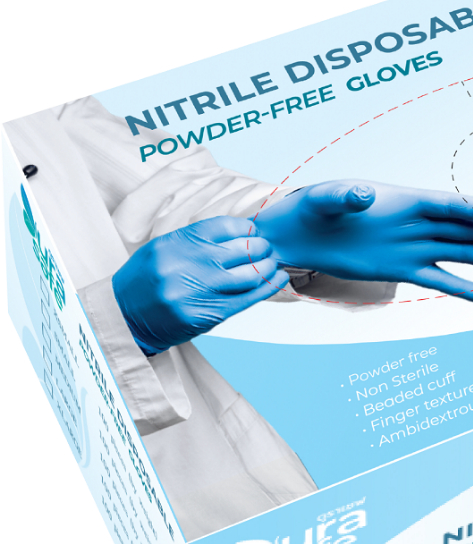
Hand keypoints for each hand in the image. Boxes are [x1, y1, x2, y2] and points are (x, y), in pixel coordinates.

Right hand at [112, 217, 286, 354]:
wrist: (123, 317)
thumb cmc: (146, 281)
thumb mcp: (163, 250)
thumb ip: (196, 240)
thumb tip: (240, 234)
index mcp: (176, 243)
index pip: (224, 226)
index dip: (246, 228)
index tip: (254, 232)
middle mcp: (188, 264)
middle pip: (243, 249)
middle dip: (262, 247)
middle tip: (268, 248)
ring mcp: (198, 291)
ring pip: (250, 274)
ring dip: (268, 267)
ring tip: (273, 265)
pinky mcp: (207, 314)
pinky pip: (247, 298)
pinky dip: (268, 287)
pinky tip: (277, 279)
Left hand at [252, 181, 472, 302]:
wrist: (296, 235)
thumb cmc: (310, 208)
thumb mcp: (324, 198)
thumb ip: (345, 196)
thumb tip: (363, 195)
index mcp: (404, 199)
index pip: (451, 205)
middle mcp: (416, 222)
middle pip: (467, 228)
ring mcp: (413, 247)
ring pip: (463, 253)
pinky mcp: (403, 269)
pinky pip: (441, 280)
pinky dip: (467, 289)